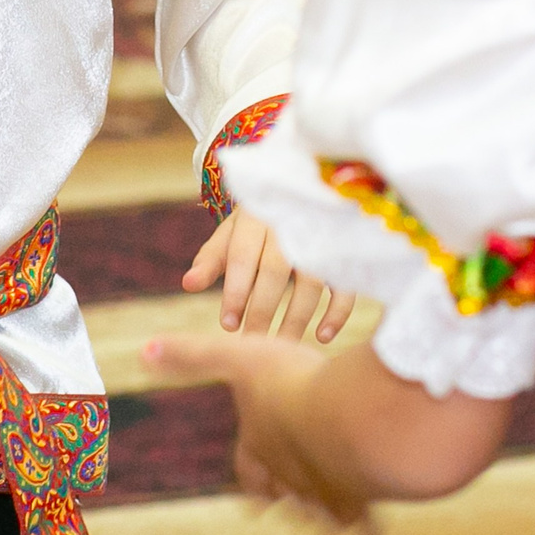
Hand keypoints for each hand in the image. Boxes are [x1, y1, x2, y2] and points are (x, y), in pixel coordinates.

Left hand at [144, 332, 372, 528]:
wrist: (344, 418)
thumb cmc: (290, 384)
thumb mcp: (237, 357)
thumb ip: (194, 355)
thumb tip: (145, 349)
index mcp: (260, 444)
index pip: (248, 469)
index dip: (250, 478)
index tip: (252, 498)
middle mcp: (289, 475)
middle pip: (281, 493)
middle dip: (282, 496)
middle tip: (280, 505)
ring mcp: (323, 490)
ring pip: (318, 511)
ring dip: (320, 514)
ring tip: (327, 523)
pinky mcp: (358, 496)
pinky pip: (359, 520)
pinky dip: (361, 528)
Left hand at [185, 210, 357, 343]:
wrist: (301, 188)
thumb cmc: (257, 224)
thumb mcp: (232, 233)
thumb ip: (212, 258)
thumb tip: (188, 284)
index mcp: (255, 216)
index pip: (242, 256)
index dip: (235, 291)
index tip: (228, 326)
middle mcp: (289, 222)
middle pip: (275, 269)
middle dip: (261, 309)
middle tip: (251, 342)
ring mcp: (320, 235)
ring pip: (311, 279)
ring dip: (296, 316)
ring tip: (282, 347)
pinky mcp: (345, 251)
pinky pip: (345, 282)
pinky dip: (337, 312)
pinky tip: (322, 337)